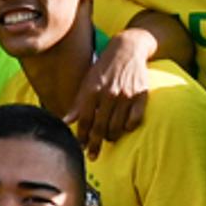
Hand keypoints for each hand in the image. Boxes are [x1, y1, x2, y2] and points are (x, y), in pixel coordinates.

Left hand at [67, 30, 152, 157]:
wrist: (128, 49)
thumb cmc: (104, 68)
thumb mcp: (87, 82)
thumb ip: (78, 103)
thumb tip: (64, 122)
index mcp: (93, 90)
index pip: (85, 120)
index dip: (82, 137)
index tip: (80, 148)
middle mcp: (109, 94)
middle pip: (100, 127)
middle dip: (95, 144)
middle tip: (93, 156)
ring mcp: (126, 95)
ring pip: (117, 127)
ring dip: (111, 136)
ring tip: (108, 138)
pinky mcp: (141, 96)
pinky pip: (134, 121)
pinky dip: (128, 127)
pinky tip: (124, 127)